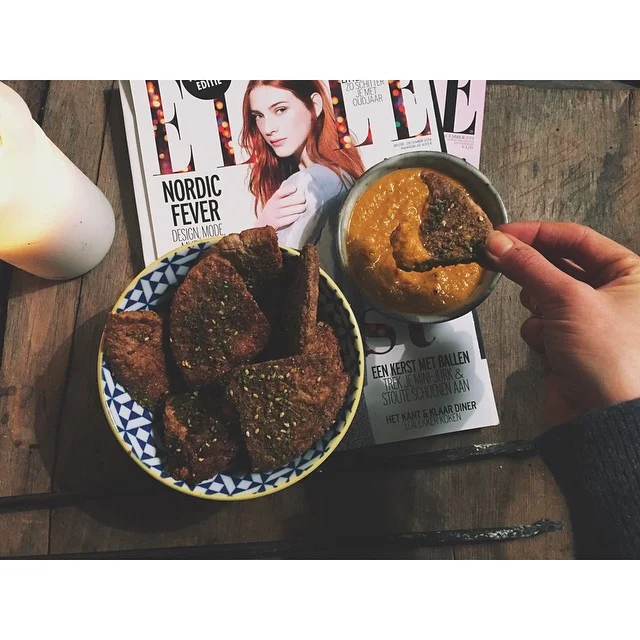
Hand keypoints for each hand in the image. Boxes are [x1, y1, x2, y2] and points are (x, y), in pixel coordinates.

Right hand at [254, 183, 305, 230]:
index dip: (286, 190)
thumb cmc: (272, 211)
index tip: (295, 188)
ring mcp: (273, 216)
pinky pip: (283, 221)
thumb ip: (280, 193)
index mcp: (273, 200)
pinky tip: (298, 216)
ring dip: (294, 209)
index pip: (278, 193)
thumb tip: (286, 181)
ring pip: (283, 212)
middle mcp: (272, 207)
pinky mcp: (275, 225)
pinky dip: (290, 219)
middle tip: (303, 199)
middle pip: (282, 203)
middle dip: (294, 200)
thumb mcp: (274, 201)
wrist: (262, 225)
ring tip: (303, 207)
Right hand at [484, 221, 639, 427]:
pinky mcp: (568, 343)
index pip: (576, 239)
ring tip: (546, 322)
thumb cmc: (610, 359)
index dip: (536, 233)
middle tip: (498, 259)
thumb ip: (529, 266)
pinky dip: (538, 332)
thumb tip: (498, 243)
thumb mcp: (568, 299)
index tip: (502, 233)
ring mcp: (589, 320)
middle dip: (532, 271)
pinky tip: (550, 348)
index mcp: (630, 274)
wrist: (602, 419)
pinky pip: (540, 323)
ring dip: (537, 307)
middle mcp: (613, 294)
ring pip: (543, 294)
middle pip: (558, 266)